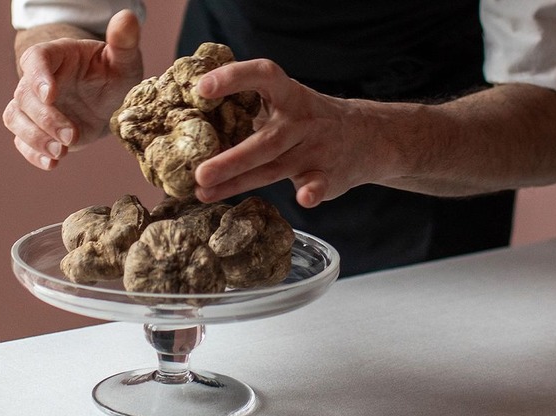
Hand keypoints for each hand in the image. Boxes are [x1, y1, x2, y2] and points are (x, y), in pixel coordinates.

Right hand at [2, 10, 143, 169]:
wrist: (109, 99)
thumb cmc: (114, 73)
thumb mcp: (124, 60)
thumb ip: (124, 42)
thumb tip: (127, 17)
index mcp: (56, 56)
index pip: (36, 60)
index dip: (38, 76)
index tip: (50, 94)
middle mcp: (39, 80)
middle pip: (23, 95)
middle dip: (45, 119)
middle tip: (71, 137)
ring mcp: (35, 106)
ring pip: (15, 118)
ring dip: (34, 138)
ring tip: (61, 153)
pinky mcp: (38, 129)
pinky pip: (22, 140)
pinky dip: (32, 153)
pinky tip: (52, 163)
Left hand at [193, 60, 375, 207]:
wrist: (367, 137)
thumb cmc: (307, 119)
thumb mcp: (285, 101)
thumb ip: (248, 105)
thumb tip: (189, 112)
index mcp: (289, 94)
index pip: (263, 76)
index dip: (233, 78)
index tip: (201, 89)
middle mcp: (301, 120)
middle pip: (264, 140)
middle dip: (230, 158)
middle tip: (198, 172)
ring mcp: (315, 149)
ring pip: (274, 168)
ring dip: (240, 183)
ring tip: (205, 193)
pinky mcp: (326, 175)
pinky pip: (318, 184)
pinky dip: (312, 192)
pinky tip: (303, 200)